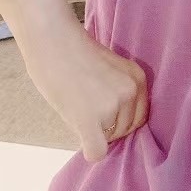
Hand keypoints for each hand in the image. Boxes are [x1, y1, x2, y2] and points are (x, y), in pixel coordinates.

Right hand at [24, 16, 149, 162]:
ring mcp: (113, 105)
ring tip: (76, 108)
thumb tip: (114, 126)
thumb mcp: (110, 69)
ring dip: (93, 132)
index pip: (138, 117)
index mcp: (138, 78)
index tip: (101, 110)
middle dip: (106, 127)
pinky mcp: (91, 118)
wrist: (52, 40)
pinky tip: (80, 137)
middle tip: (83, 108)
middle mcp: (131, 92)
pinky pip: (97, 151)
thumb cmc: (73, 51)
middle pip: (124, 131)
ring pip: (108, 140)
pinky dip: (89, 151)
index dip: (119, 119)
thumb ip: (118, 93)